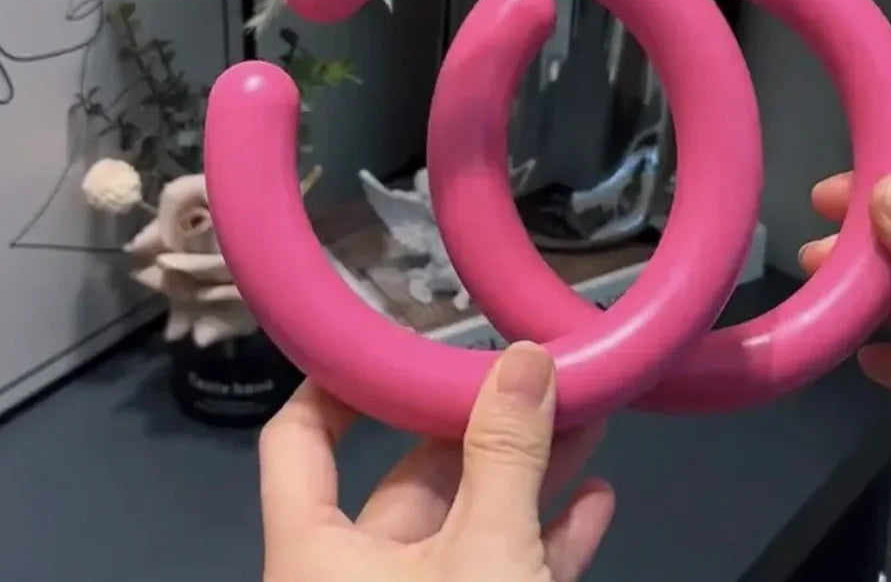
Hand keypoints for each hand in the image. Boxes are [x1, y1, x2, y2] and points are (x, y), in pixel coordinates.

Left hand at [259, 342, 614, 581]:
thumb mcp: (487, 553)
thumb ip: (506, 454)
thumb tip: (527, 355)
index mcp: (316, 553)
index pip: (296, 440)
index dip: (334, 380)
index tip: (392, 333)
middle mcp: (355, 577)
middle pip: (409, 477)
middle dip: (482, 424)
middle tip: (538, 375)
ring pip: (467, 525)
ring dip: (528, 475)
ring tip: (584, 418)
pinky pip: (501, 574)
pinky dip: (545, 540)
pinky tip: (594, 502)